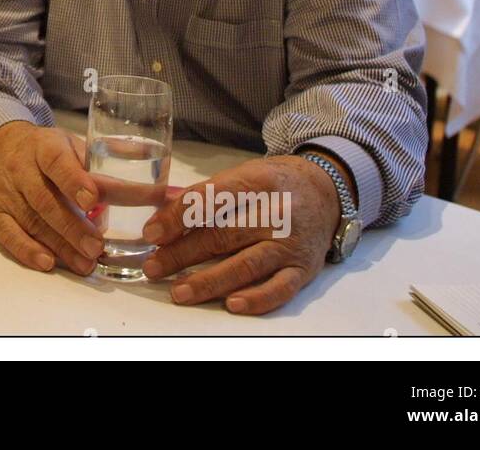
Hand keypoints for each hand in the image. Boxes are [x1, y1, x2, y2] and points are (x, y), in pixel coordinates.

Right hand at [0, 121, 102, 274]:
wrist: (5, 149)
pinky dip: (25, 250)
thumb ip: (106, 160)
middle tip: (97, 247)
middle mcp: (20, 168)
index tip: (93, 201)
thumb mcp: (74, 144)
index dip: (73, 182)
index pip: (57, 162)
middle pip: (44, 200)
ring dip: (59, 246)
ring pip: (31, 221)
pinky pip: (6, 234)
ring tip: (85, 263)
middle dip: (72, 227)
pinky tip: (47, 263)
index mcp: (44, 146)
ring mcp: (5, 192)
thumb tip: (150, 167)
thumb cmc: (50, 152)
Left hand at [139, 156, 340, 314]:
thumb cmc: (273, 185)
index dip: (178, 217)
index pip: (211, 199)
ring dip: (209, 280)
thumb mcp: (243, 175)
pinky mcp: (303, 269)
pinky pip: (280, 288)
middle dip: (183, 253)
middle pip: (223, 235)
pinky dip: (257, 298)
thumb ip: (206, 196)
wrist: (326, 191)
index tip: (152, 233)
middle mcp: (275, 212)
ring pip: (246, 264)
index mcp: (256, 182)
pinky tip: (231, 304)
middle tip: (154, 267)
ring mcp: (290, 242)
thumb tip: (162, 219)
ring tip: (179, 291)